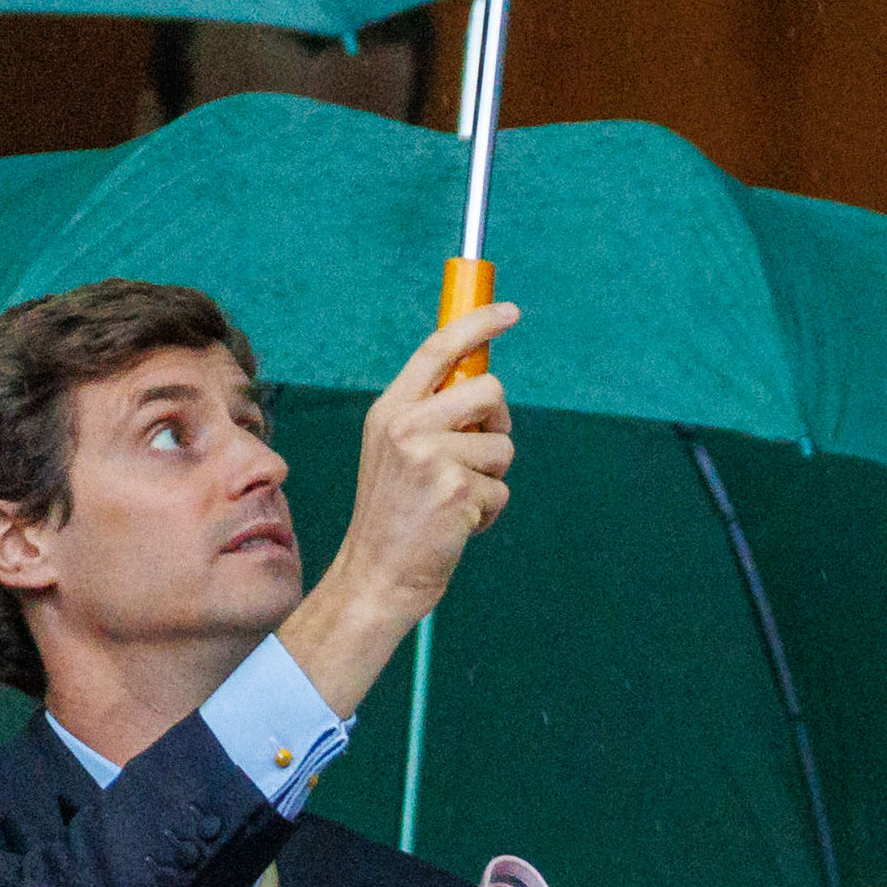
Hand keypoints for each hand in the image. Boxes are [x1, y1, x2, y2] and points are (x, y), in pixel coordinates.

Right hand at [279, 301, 519, 711]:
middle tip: (477, 455)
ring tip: (456, 500)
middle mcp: (406, 425)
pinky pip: (502, 489)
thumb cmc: (395, 516)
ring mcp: (431, 455)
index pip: (437, 349)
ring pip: (502, 446)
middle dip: (497, 424)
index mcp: (390, 410)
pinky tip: (458, 524)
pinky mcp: (456, 488)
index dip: (477, 325)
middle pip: (489, 391)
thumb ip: (430, 416)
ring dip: (491, 477)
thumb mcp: (396, 453)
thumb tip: (485, 385)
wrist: (376, 574)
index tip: (509, 312)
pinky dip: (489, 511)